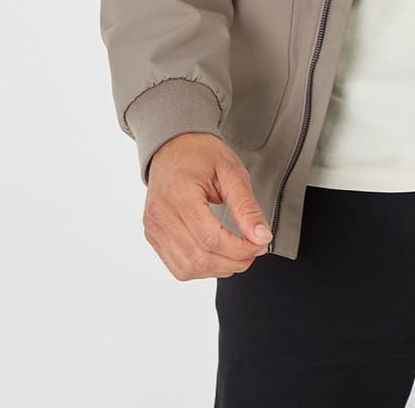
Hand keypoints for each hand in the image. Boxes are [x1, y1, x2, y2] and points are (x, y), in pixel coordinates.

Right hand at [142, 132, 272, 279]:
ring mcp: (153, 227)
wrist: (173, 146)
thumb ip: (246, 206)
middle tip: (253, 249)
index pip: (210, 238)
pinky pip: (177, 267)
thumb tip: (261, 236)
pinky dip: (201, 268)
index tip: (260, 243)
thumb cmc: (200, 154)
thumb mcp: (231, 171)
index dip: (240, 248)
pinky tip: (216, 255)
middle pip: (200, 258)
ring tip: (237, 253)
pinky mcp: (153, 235)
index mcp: (179, 193)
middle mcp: (160, 214)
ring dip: (218, 269)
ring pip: (188, 269)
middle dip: (234, 262)